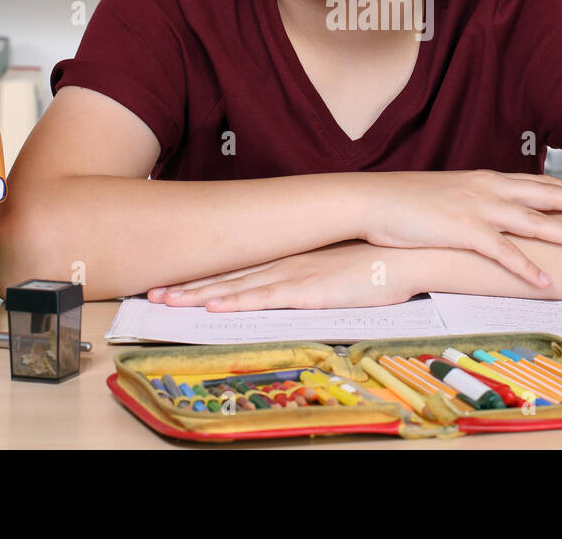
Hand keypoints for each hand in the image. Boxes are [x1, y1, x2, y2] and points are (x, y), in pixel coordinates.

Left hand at [146, 242, 417, 310]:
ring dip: (200, 294)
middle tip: (155, 291)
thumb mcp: (335, 264)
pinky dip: (237, 302)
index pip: (239, 266)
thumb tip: (296, 281)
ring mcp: (295, 275)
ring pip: (237, 286)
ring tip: (167, 300)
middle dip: (189, 285)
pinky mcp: (308, 291)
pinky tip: (214, 306)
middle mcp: (285, 262)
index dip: (204, 274)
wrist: (406, 256)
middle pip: (228, 275)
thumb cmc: (377, 263)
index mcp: (290, 255)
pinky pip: (265, 299)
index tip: (175, 278)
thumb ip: (312, 271)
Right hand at [356, 169, 561, 288]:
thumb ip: (474, 203)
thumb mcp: (449, 196)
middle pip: (547, 195)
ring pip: (534, 221)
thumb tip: (491, 216)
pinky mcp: (463, 231)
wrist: (374, 199)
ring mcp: (478, 210)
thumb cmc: (407, 201)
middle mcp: (489, 190)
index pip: (538, 183)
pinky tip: (545, 280)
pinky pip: (502, 252)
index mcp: (486, 181)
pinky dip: (526, 267)